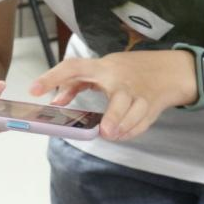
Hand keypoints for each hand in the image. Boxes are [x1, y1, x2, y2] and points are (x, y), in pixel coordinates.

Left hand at [28, 51, 197, 141]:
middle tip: (104, 132)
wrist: (169, 70)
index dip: (52, 77)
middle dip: (114, 116)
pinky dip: (132, 131)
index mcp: (103, 67)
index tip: (34, 89)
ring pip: (136, 112)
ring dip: (123, 127)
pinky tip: (121, 135)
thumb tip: (56, 102)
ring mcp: (140, 94)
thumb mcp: (100, 70)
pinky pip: (143, 122)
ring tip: (111, 135)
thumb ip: (75, 84)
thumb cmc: (126, 70)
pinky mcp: (153, 106)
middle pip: (120, 98)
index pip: (73, 68)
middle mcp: (122, 80)